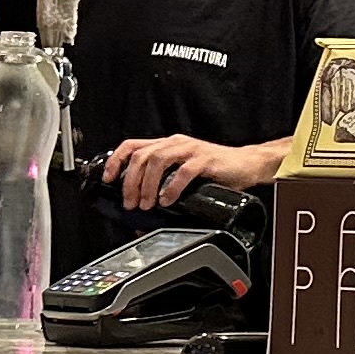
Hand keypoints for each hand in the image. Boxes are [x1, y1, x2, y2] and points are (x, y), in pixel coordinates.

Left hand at [100, 133, 284, 209]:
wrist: (247, 165)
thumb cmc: (216, 171)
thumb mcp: (184, 174)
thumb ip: (164, 185)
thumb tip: (143, 210)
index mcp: (167, 145)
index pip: (132, 145)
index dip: (116, 161)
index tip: (107, 179)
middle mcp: (176, 143)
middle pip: (141, 155)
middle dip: (130, 181)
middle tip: (130, 202)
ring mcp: (190, 149)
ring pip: (158, 159)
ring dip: (147, 184)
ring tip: (147, 204)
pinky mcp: (205, 159)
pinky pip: (183, 171)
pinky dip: (171, 187)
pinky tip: (168, 200)